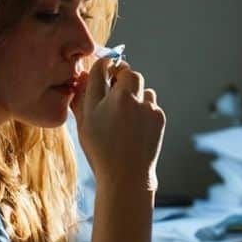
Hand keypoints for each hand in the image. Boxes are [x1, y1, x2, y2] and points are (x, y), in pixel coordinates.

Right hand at [72, 59, 164, 191]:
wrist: (126, 176)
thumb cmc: (100, 150)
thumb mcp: (84, 124)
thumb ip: (82, 96)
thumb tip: (83, 74)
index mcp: (106, 100)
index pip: (104, 68)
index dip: (104, 65)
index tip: (104, 66)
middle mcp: (128, 99)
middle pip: (129, 73)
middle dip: (122, 76)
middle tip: (115, 87)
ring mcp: (146, 108)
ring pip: (143, 88)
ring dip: (135, 94)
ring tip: (124, 115)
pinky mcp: (159, 117)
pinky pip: (151, 104)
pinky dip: (144, 109)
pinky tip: (135, 127)